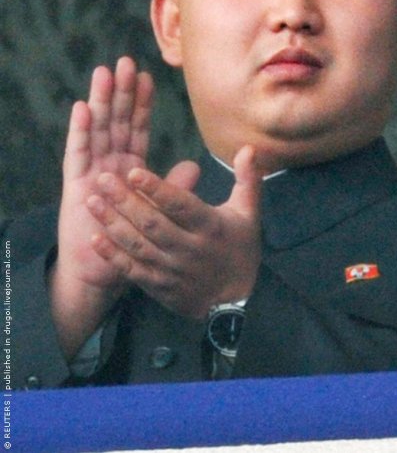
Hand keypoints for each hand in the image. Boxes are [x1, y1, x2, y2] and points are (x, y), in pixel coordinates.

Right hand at [50, 57, 153, 357]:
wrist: (105, 272)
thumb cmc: (134, 240)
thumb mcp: (160, 211)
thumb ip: (175, 187)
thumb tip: (196, 165)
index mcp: (132, 168)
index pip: (139, 128)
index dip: (143, 104)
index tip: (147, 76)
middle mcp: (111, 164)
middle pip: (117, 121)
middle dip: (121, 92)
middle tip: (125, 61)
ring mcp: (92, 172)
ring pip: (98, 129)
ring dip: (102, 102)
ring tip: (105, 73)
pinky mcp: (76, 185)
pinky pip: (78, 154)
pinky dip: (81, 131)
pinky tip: (83, 108)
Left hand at [87, 145, 261, 319]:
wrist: (235, 304)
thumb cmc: (240, 250)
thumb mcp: (249, 214)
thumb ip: (247, 179)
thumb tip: (248, 148)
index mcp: (210, 227)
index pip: (181, 206)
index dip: (158, 189)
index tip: (134, 172)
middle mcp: (188, 248)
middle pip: (152, 224)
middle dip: (125, 201)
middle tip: (102, 179)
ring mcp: (170, 270)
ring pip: (138, 246)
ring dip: (113, 224)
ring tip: (92, 202)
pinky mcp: (158, 286)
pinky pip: (132, 270)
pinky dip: (112, 256)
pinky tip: (94, 239)